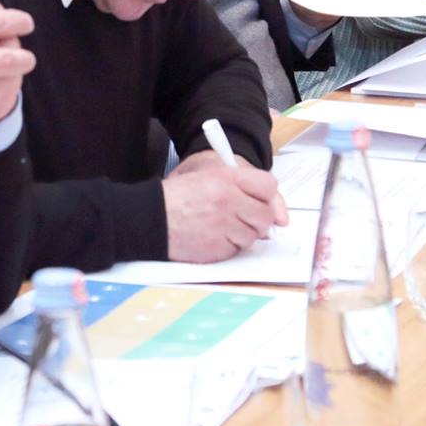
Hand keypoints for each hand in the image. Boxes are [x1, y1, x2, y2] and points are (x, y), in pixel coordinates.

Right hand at [162, 148, 287, 262]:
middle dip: (258, 219)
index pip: (268, 186)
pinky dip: (228, 246)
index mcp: (226, 178)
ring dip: (242, 234)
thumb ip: (240, 184)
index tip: (260, 200)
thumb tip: (276, 211)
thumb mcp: (206, 175)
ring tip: (222, 226)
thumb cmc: (176, 197)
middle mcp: (228, 200)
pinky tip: (213, 237)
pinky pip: (236, 250)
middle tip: (245, 218)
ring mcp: (223, 226)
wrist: (149, 217)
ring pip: (252, 236)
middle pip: (265, 215)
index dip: (266, 195)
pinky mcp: (217, 248)